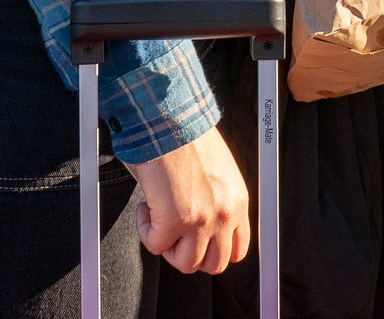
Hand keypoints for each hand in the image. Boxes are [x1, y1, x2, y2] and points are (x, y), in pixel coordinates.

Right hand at [124, 126, 250, 274]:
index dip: (213, 249)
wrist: (169, 120)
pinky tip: (146, 208)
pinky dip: (145, 231)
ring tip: (159, 220)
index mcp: (237, 201)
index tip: (197, 240)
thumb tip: (198, 218)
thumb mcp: (217, 172)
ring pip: (187, 263)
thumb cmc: (186, 136)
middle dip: (190, 253)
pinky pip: (155, 246)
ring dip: (168, 246)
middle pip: (214, 264)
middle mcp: (224, 215)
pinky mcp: (174, 221)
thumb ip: (215, 199)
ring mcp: (201, 221)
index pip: (238, 250)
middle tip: (175, 234)